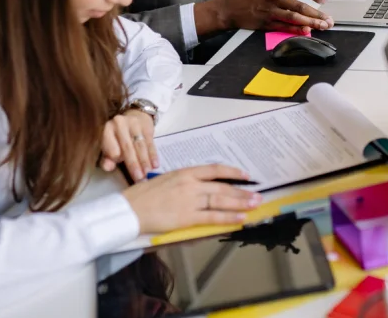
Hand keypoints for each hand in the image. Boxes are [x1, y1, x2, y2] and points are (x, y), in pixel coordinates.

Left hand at [101, 110, 156, 181]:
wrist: (134, 116)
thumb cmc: (118, 137)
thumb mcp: (109, 145)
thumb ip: (107, 158)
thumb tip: (108, 168)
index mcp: (107, 130)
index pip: (111, 145)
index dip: (115, 157)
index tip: (120, 169)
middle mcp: (120, 124)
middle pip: (127, 146)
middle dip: (133, 163)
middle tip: (139, 177)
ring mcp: (134, 123)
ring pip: (140, 145)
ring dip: (144, 161)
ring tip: (147, 173)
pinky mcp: (147, 126)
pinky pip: (150, 143)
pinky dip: (153, 155)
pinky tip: (155, 165)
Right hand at [123, 164, 261, 232]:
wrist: (129, 209)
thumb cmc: (143, 195)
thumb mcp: (166, 180)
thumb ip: (184, 182)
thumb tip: (200, 188)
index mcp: (185, 172)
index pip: (214, 169)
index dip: (232, 172)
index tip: (245, 175)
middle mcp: (190, 184)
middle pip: (222, 186)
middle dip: (242, 191)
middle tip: (257, 194)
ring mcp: (190, 200)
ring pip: (221, 200)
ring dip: (240, 203)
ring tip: (254, 205)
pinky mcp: (187, 217)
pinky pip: (213, 217)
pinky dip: (228, 217)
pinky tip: (240, 219)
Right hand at [200, 0, 332, 34]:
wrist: (229, 8)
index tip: (324, 0)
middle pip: (301, 5)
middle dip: (318, 13)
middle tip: (329, 19)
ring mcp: (270, 10)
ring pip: (295, 17)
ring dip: (311, 22)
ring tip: (322, 26)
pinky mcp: (266, 23)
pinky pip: (285, 26)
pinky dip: (297, 29)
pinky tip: (307, 31)